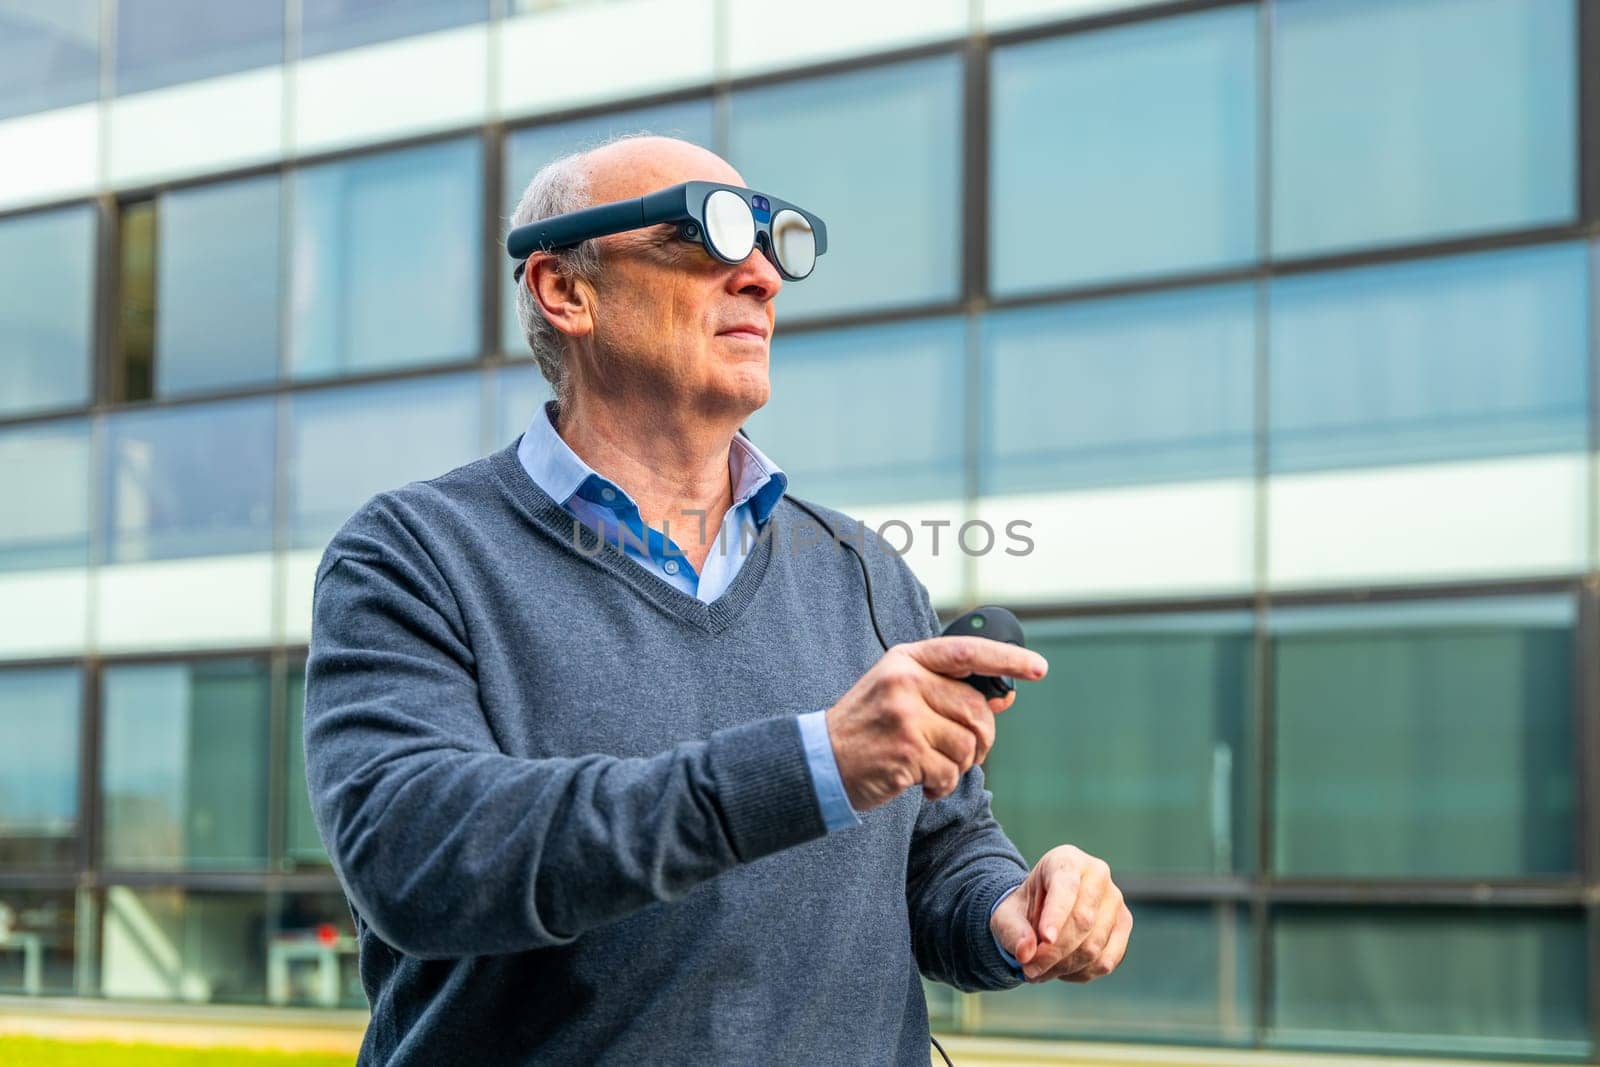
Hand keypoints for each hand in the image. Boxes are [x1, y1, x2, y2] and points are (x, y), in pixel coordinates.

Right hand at [825, 637, 1047, 809]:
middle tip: (964, 752)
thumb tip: (1004, 697)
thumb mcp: (901, 693)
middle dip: (981, 738)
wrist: (822, 760)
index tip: (1038, 667)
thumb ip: (947, 690)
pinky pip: (950, 773)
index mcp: (907, 660)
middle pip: (977, 709)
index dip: (1008, 658)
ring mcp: (905, 716)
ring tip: (934, 767)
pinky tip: (923, 783)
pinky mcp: (905, 752)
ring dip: (959, 766)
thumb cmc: (867, 727)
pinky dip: (943, 786)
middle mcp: (906, 682)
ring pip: (967, 744)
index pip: (967, 652)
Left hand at [989, 845, 1131, 982]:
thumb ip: (1013, 932)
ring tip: (1039, 972)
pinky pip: (1106, 960)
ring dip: (1064, 966)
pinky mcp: (1123, 925)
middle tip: (1028, 970)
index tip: (1044, 939)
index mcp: (1067, 860)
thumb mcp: (1007, 915)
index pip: (1066, 888)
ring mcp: (1115, 900)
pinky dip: (1080, 973)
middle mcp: (1097, 874)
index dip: (1056, 915)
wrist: (1043, 912)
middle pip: (1082, 921)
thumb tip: (1026, 953)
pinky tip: (1060, 971)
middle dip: (1054, 952)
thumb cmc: (1026, 908)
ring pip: (1094, 944)